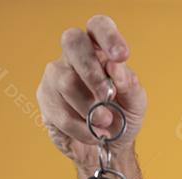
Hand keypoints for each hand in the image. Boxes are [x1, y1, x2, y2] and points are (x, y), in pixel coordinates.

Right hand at [35, 14, 147, 169]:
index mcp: (99, 50)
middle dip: (93, 72)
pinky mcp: (45, 99)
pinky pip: (60, 111)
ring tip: (105, 123)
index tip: (121, 56)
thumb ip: (130, 85)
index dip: (108, 36)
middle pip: (73, 42)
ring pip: (65, 81)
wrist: (108, 148)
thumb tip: (116, 68)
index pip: (97, 27)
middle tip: (108, 96)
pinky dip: (81, 128)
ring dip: (90, 109)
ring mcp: (56, 76)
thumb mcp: (136, 104)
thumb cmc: (122, 118)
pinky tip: (93, 133)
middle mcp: (74, 57)